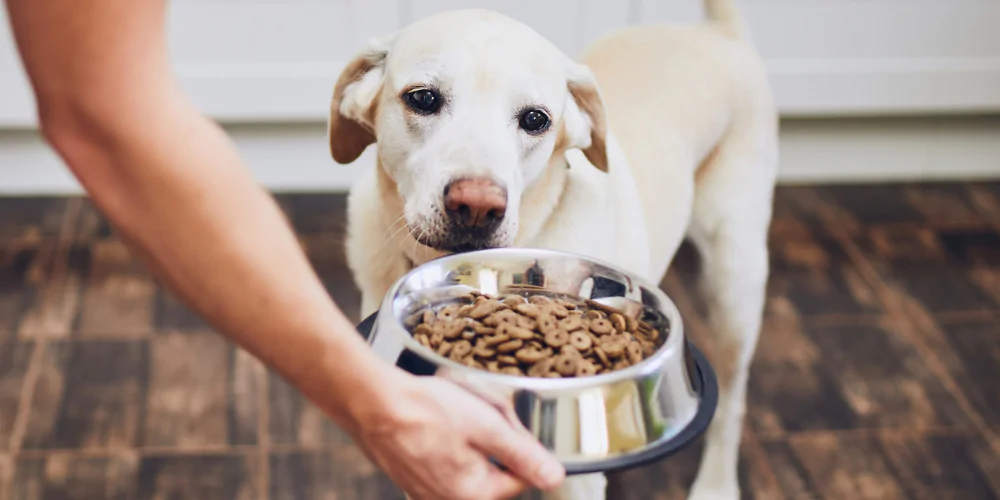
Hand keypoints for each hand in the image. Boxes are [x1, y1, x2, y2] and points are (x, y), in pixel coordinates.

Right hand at [350, 373, 565, 498]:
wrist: (372, 402)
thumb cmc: (425, 410)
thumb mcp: (487, 426)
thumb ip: (524, 454)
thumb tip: (555, 477)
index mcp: (474, 495)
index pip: (522, 476)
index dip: (518, 442)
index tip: (502, 420)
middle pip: (495, 470)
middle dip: (493, 439)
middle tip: (478, 410)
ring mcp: (428, 492)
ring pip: (470, 463)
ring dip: (470, 437)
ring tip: (453, 414)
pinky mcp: (413, 479)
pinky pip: (444, 461)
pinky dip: (447, 440)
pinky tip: (437, 421)